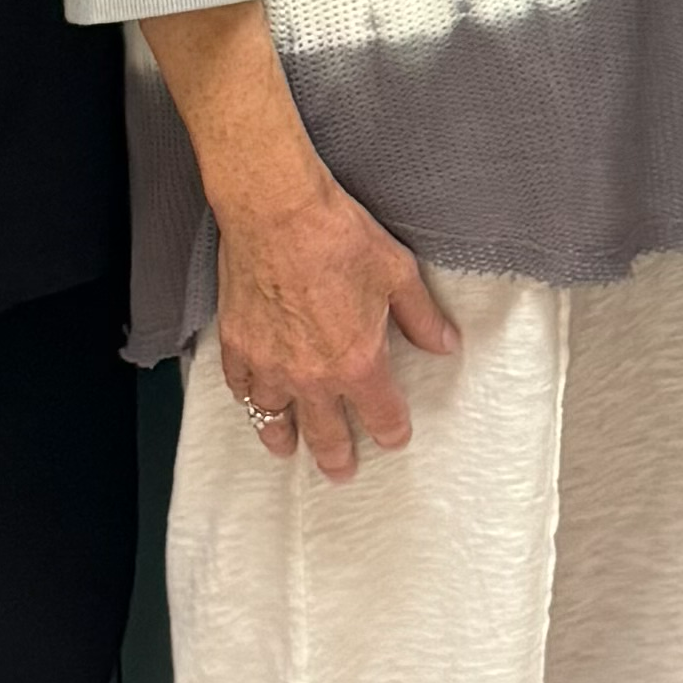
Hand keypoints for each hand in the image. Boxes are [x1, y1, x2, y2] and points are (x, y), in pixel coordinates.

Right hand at [215, 171, 463, 480]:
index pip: (380, 416)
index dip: (391, 430)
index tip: (394, 436)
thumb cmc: (337, 235)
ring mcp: (269, 364)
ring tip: (287, 449)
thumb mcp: (397, 273)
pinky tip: (253, 401)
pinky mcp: (237, 344)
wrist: (277, 211)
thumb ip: (421, 317)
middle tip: (341, 471)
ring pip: (274, 419)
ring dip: (283, 438)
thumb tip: (444, 343)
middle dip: (338, 457)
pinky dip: (249, 398)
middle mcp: (311, 375)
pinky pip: (241, 387)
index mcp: (357, 362)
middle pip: (325, 434)